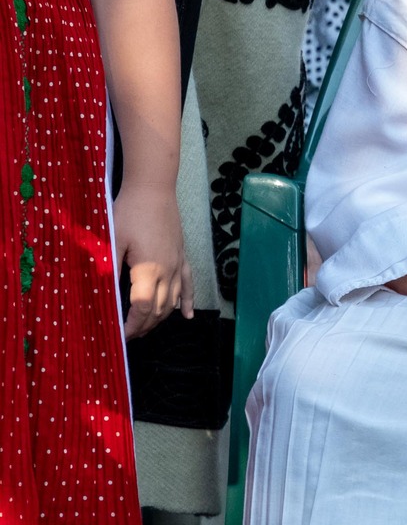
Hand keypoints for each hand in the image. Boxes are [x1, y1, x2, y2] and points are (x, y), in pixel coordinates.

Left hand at [113, 184, 191, 337]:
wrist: (154, 189)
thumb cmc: (130, 212)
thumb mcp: (112, 239)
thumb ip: (108, 267)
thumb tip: (100, 293)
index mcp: (148, 269)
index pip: (141, 308)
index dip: (131, 326)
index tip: (119, 335)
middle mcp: (167, 271)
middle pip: (158, 309)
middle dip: (143, 326)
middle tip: (128, 335)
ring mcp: (177, 264)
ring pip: (173, 301)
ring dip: (160, 318)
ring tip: (146, 328)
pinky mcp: (181, 256)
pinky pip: (188, 284)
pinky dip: (187, 302)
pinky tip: (187, 315)